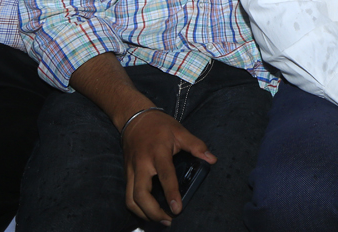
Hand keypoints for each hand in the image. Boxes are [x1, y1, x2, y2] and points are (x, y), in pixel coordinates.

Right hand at [122, 109, 216, 224]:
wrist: (134, 118)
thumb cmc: (160, 125)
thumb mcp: (180, 131)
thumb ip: (196, 146)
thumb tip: (212, 159)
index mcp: (157, 152)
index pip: (165, 176)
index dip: (172, 193)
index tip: (178, 209)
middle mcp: (141, 164)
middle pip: (141, 195)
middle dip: (153, 212)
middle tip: (169, 220)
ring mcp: (131, 170)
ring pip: (131, 199)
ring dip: (143, 214)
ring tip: (159, 220)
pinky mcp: (126, 174)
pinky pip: (127, 196)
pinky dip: (137, 207)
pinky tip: (148, 212)